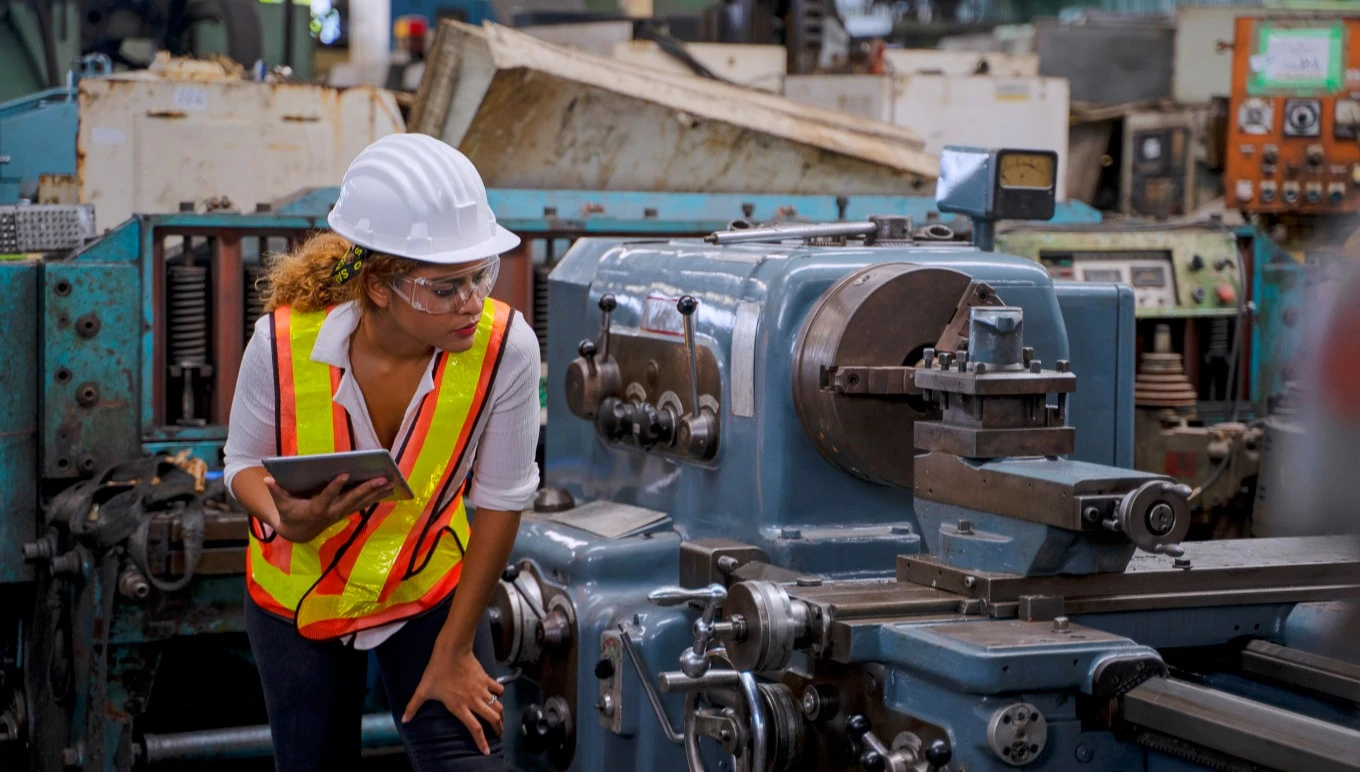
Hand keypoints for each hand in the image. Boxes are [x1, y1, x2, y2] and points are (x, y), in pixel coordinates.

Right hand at [263, 473, 392, 542]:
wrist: (299, 532)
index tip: (345, 474)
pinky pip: (363, 503)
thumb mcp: (281, 505)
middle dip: (367, 489)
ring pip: (361, 502)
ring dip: (377, 493)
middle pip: (352, 499)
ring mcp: (341, 512)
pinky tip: (388, 489)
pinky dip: (375, 496)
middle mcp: (332, 512)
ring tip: (391, 482)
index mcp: (316, 509)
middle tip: (382, 478)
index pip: (327, 496)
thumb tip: (266, 479)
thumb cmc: (289, 514)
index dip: (335, 486)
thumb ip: (276, 492)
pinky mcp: (346, 511)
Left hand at [403, 647, 504, 754]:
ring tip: (501, 720)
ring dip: (501, 715)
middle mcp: (474, 701)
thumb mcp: (423, 690)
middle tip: (498, 734)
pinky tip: (498, 696)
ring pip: (498, 706)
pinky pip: (499, 690)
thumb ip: (414, 706)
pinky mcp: (486, 679)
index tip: (486, 751)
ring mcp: (482, 690)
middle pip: (492, 719)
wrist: (452, 651)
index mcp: (459, 707)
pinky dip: (500, 695)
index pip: (474, 728)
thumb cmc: (437, 671)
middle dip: (498, 729)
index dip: (481, 741)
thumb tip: (404, 719)